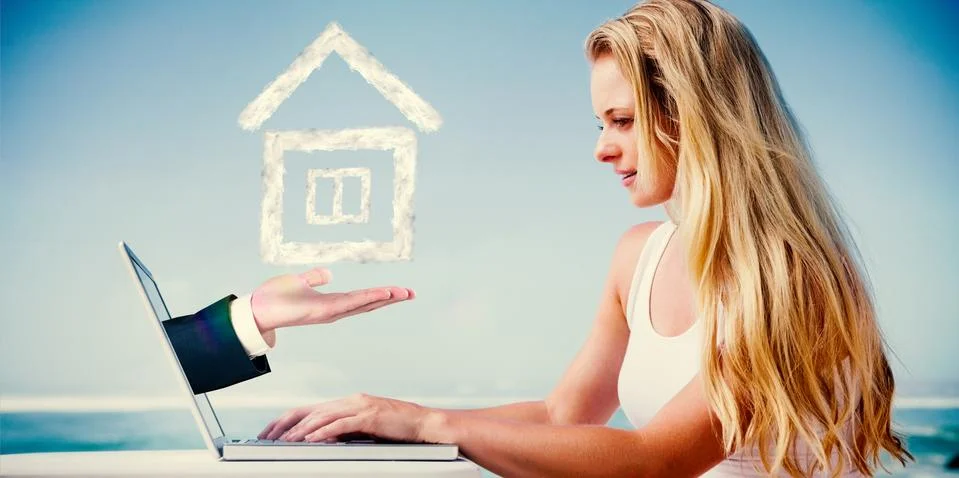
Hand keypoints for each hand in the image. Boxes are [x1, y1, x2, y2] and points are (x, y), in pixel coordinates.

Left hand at [250, 267, 413, 332]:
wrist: (258, 309)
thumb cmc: (276, 298)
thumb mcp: (299, 282)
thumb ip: (314, 278)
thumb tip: (328, 274)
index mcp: (332, 304)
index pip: (362, 299)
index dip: (382, 296)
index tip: (400, 291)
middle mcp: (335, 311)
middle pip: (369, 303)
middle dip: (391, 299)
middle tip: (412, 293)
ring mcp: (331, 312)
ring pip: (364, 304)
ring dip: (384, 298)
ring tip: (403, 293)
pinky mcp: (323, 311)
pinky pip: (350, 303)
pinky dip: (367, 298)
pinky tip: (382, 293)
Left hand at [258, 393, 439, 443]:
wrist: (423, 424)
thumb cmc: (397, 428)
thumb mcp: (365, 428)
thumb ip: (344, 430)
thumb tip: (320, 439)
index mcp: (348, 403)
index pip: (309, 409)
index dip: (286, 420)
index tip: (270, 432)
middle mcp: (350, 401)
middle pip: (309, 410)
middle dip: (285, 425)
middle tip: (268, 437)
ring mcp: (360, 406)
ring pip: (321, 416)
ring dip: (301, 430)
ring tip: (285, 441)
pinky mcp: (370, 416)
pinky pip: (341, 424)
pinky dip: (324, 431)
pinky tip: (311, 439)